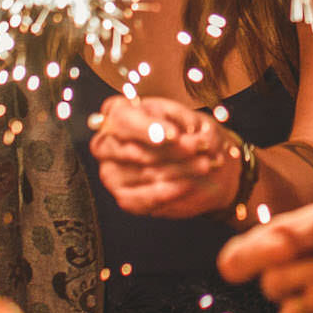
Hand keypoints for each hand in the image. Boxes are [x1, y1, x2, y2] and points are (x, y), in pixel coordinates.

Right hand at [89, 95, 243, 218]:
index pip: (123, 120)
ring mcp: (111, 172)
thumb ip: (188, 121)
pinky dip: (170, 191)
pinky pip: (144, 198)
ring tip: (205, 163)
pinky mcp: (123, 197)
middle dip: (173, 151)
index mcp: (118, 113)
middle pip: (136, 151)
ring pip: (145, 174)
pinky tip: (189, 183)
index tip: (174, 134)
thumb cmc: (184, 131)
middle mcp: (106, 143)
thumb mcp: (187, 116)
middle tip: (200, 147)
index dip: (149, 128)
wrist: (194, 161)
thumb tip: (190, 133)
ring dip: (180, 170)